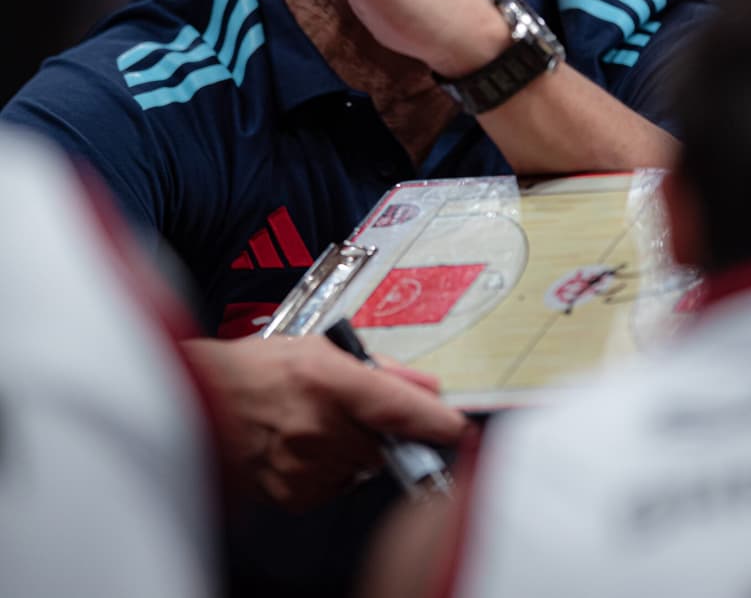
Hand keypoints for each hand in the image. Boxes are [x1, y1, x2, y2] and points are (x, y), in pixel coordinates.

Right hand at [184, 335, 466, 510]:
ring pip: (362, 467)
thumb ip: (380, 369)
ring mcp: (304, 465)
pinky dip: (329, 470)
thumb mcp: (322, 348)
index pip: (399, 408)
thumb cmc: (257, 368)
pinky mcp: (293, 494)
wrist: (202, 399)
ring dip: (353, 450)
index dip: (435, 421)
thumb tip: (427, 386)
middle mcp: (318, 427)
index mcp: (327, 381)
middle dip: (378, 430)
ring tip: (317, 424)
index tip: (456, 426)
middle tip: (350, 411)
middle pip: (384, 442)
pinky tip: (303, 447)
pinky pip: (335, 486)